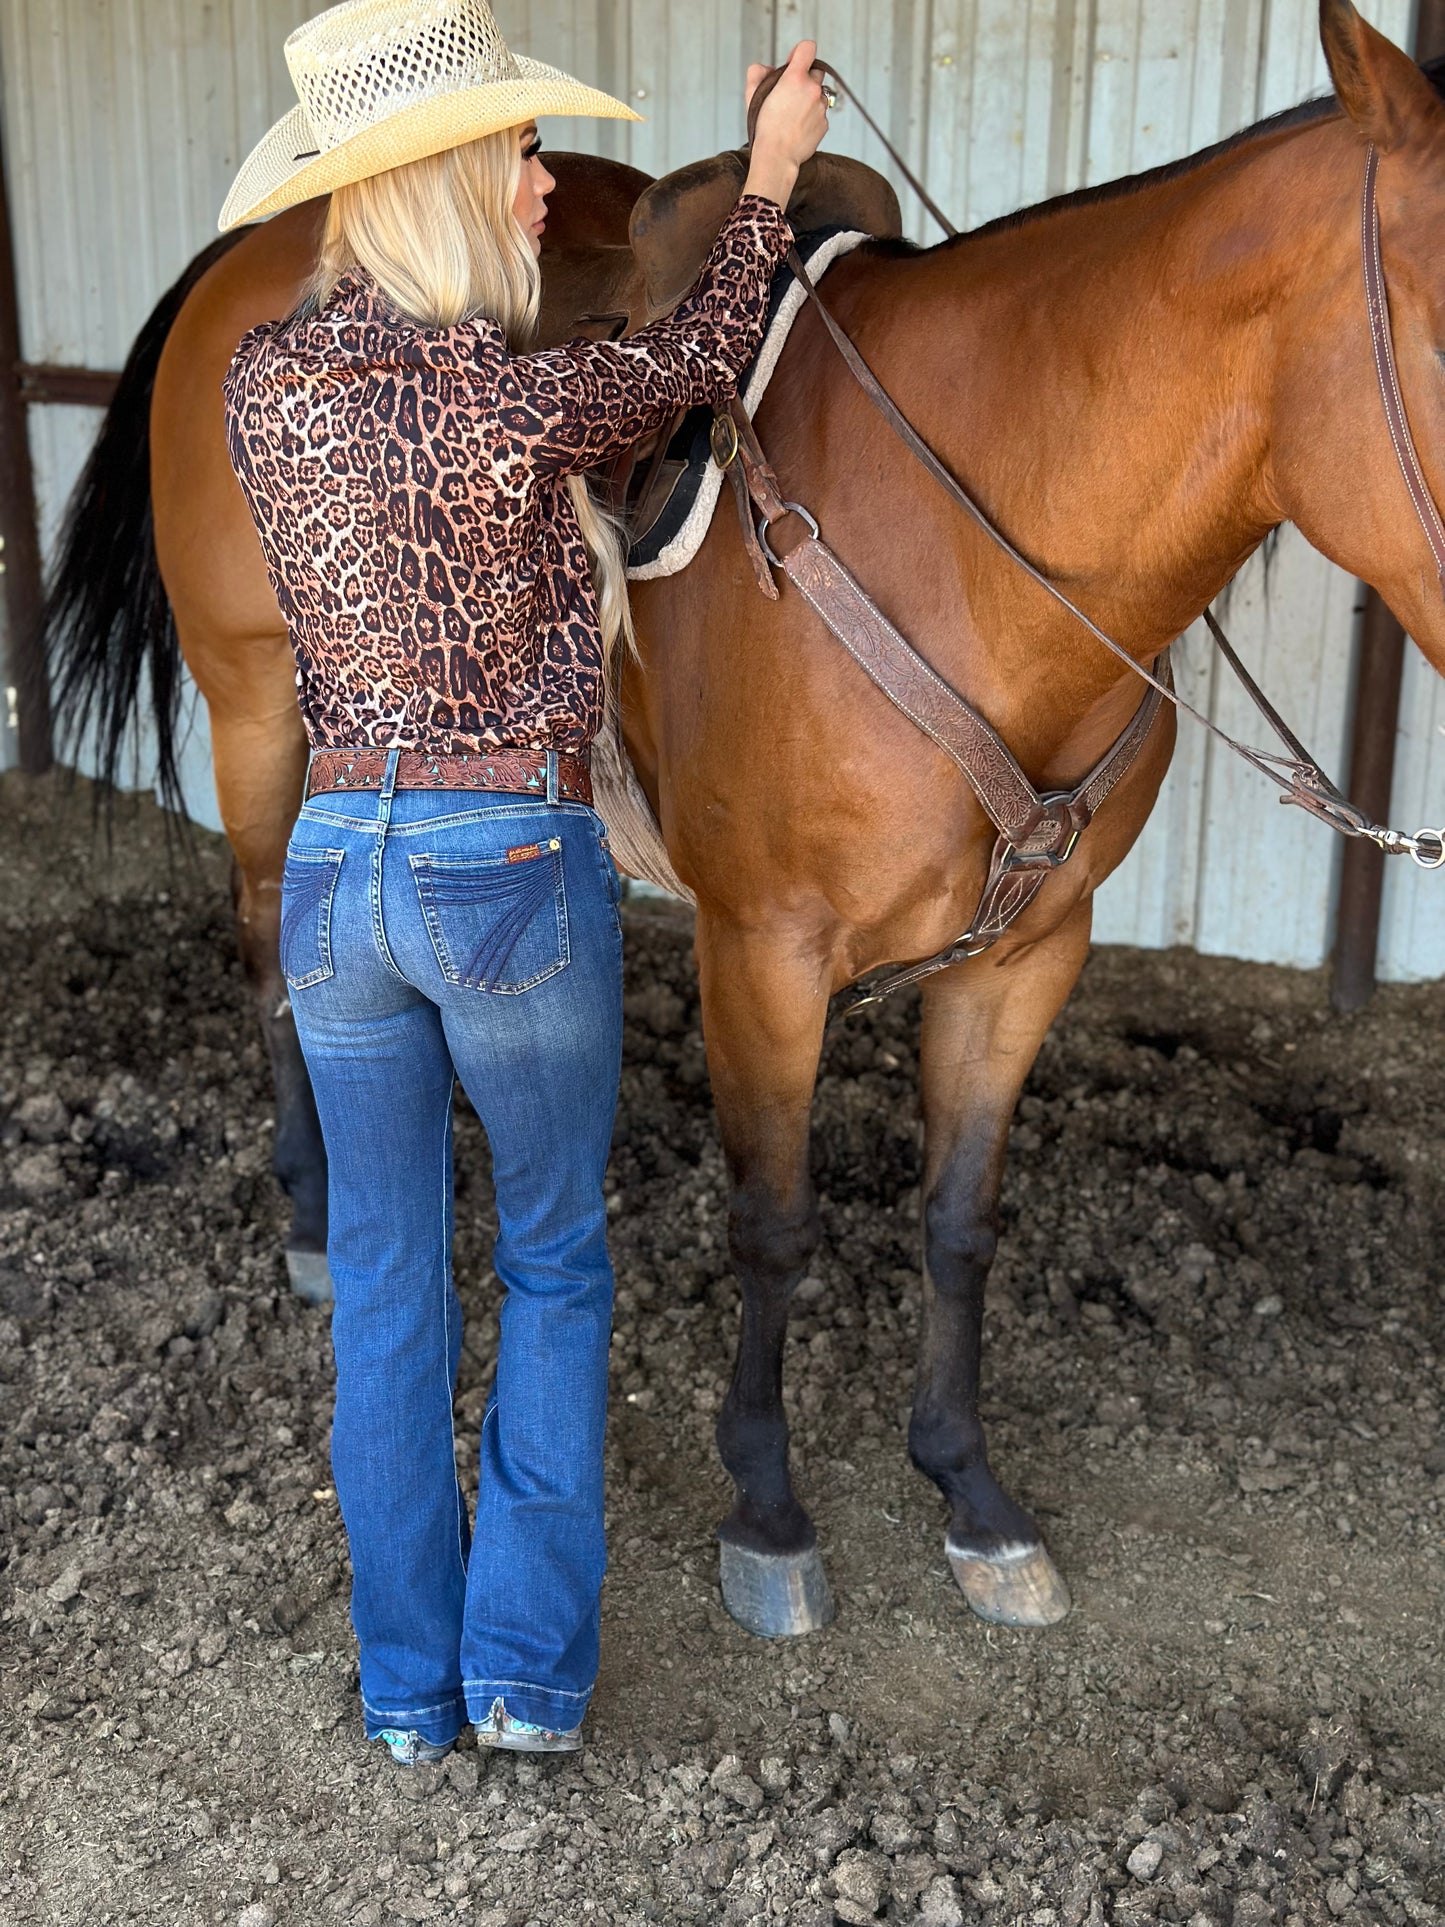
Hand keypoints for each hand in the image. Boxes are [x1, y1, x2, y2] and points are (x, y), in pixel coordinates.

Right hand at [743, 41, 829, 208]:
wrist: (777, 156)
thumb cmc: (764, 128)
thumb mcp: (751, 94)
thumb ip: (757, 72)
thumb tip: (767, 68)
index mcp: (795, 77)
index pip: (808, 48)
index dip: (799, 52)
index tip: (793, 63)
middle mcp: (812, 89)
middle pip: (816, 71)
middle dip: (805, 78)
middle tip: (791, 92)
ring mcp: (821, 107)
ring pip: (819, 94)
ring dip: (809, 99)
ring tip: (792, 114)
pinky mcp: (824, 124)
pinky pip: (820, 113)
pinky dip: (811, 117)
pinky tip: (797, 127)